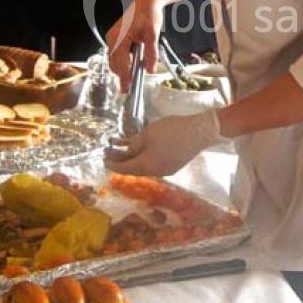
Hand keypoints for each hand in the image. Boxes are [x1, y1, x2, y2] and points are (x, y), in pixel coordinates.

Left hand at [104, 110, 224, 176]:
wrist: (200, 131)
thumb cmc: (172, 130)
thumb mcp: (148, 134)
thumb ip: (134, 144)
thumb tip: (127, 152)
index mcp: (146, 166)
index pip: (124, 168)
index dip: (112, 164)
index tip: (103, 161)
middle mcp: (155, 172)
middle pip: (133, 167)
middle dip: (120, 159)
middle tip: (108, 152)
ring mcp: (165, 169)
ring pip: (143, 164)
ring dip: (131, 156)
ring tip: (119, 147)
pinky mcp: (172, 163)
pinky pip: (153, 161)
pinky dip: (143, 154)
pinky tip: (138, 146)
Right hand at [107, 0, 166, 91]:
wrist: (148, 2)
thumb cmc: (149, 14)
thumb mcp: (153, 35)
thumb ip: (151, 53)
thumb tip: (149, 69)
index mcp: (118, 37)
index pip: (120, 63)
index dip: (124, 77)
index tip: (127, 89)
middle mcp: (112, 38)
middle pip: (114, 64)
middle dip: (122, 76)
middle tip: (131, 87)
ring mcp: (112, 38)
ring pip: (114, 61)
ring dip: (123, 69)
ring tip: (133, 78)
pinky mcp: (115, 38)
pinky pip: (117, 55)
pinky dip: (123, 62)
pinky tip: (133, 65)